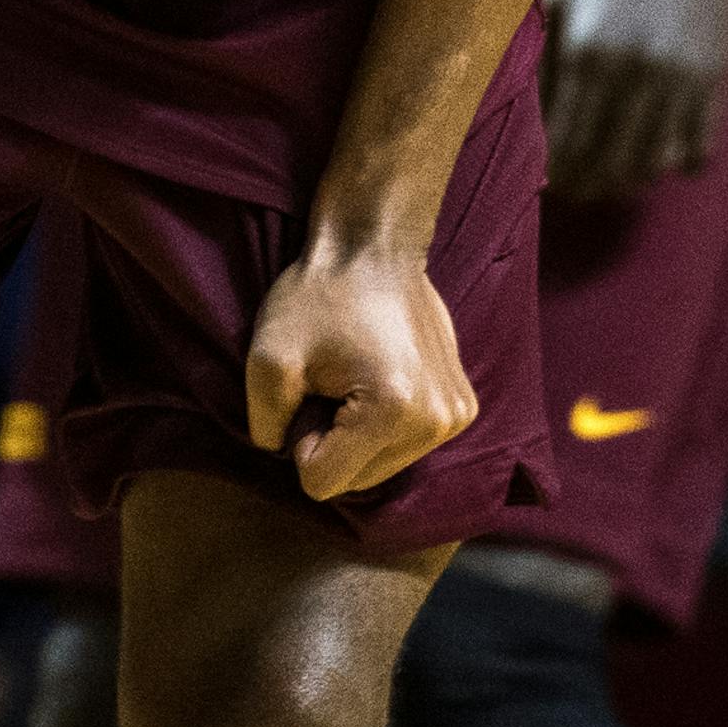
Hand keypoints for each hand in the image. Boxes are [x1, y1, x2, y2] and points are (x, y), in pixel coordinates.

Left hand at [245, 241, 476, 501]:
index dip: (301, 437)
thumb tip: (283, 454)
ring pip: (381, 467)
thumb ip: (264, 424)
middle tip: (331, 379)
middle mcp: (437, 422)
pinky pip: (407, 445)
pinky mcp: (463, 406)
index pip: (322, 482)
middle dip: (333, 439)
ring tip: (355, 375)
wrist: (374, 244)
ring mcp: (456, 415)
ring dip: (359, 433)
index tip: (310, 388)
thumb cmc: (318, 294)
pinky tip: (381, 375)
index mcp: (393, 411)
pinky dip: (385, 423)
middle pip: (357, 480)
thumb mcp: (267, 356)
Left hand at [540, 0, 727, 205]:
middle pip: (606, 167)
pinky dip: (676, 161)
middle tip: (573, 184)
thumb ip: (537, 52)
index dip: (551, 174)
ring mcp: (680, 79)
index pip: (563, 147)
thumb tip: (517, 115)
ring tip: (611, 171)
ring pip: (650, 167)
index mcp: (586, 51)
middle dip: (584, 185)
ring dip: (627, 179)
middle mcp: (634, 72)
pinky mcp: (716, 79)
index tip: (543, 178)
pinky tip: (659, 146)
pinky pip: (698, 153)